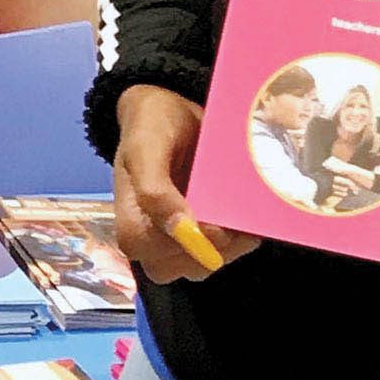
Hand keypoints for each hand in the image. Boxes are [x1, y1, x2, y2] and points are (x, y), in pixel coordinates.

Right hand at [109, 84, 258, 286]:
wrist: (173, 113)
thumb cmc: (153, 125)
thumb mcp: (146, 147)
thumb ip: (154, 190)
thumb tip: (179, 229)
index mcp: (129, 215)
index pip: (145, 247)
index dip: (182, 242)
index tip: (216, 225)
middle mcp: (151, 235)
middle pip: (175, 266)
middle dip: (213, 249)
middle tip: (238, 223)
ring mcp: (178, 239)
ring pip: (202, 265)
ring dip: (231, 248)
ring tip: (246, 219)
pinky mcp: (203, 236)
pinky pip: (222, 253)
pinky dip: (240, 241)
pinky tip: (249, 220)